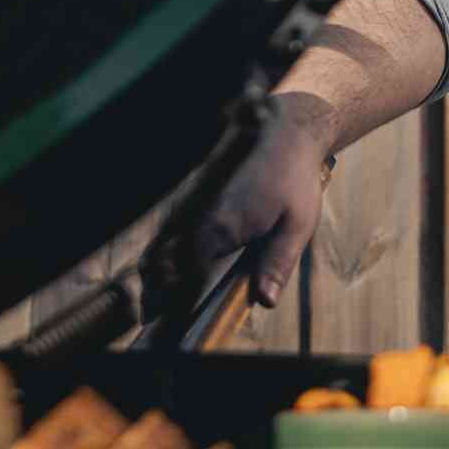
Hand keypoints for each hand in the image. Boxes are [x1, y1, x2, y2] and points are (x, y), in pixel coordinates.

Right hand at [147, 102, 332, 308]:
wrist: (285, 129)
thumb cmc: (294, 178)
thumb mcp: (297, 224)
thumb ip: (277, 264)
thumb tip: (264, 301)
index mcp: (221, 225)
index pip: (182, 273)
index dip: (169, 299)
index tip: (160, 319)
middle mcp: (197, 212)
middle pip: (158, 258)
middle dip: (152, 288)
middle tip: (150, 316)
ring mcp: (191, 199)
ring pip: (158, 240)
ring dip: (153, 269)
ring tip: (152, 300)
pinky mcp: (192, 192)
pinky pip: (168, 225)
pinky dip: (161, 247)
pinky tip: (166, 265)